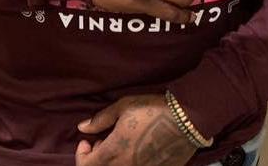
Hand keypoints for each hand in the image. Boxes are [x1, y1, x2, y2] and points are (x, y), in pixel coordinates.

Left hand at [75, 93, 197, 165]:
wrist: (186, 120)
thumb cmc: (152, 110)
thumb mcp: (123, 107)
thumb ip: (101, 120)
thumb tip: (82, 128)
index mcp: (114, 152)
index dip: (81, 155)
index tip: (87, 141)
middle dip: (97, 158)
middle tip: (104, 141)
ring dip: (113, 162)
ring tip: (120, 146)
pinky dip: (129, 163)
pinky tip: (135, 151)